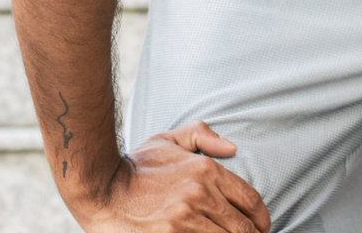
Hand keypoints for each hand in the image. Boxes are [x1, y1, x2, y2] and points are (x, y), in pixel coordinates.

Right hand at [72, 121, 270, 232]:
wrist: (99, 188)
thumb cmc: (134, 167)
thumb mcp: (166, 140)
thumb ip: (201, 136)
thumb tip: (233, 149)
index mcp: (205, 170)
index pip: (252, 201)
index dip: (262, 220)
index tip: (261, 229)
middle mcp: (200, 195)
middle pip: (244, 229)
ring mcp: (186, 220)